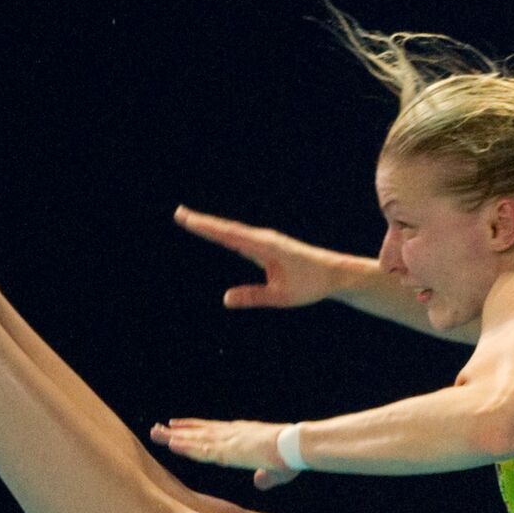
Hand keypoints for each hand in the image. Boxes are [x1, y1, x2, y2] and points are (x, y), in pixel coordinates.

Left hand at [150, 419, 300, 489]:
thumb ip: (265, 477)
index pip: (214, 431)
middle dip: (179, 431)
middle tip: (158, 427)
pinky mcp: (229, 451)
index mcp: (244, 435)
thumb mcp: (277, 471)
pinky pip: (202, 450)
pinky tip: (171, 444)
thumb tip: (259, 482)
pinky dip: (186, 447)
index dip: (195, 428)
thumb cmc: (292, 457)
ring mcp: (229, 441)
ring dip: (175, 437)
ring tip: (155, 433)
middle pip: (200, 431)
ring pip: (196, 439)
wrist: (297, 446)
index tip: (178, 425)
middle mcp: (233, 434)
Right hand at [173, 206, 347, 308]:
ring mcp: (265, 240)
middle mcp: (263, 239)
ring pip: (233, 231)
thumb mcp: (281, 296)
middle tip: (179, 213)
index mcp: (265, 246)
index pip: (229, 235)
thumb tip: (225, 298)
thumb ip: (253, 296)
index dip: (206, 227)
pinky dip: (225, 232)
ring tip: (190, 220)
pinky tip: (217, 233)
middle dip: (202, 222)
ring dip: (212, 225)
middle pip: (227, 229)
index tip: (186, 218)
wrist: (334, 273)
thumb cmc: (310, 284)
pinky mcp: (268, 245)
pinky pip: (242, 236)